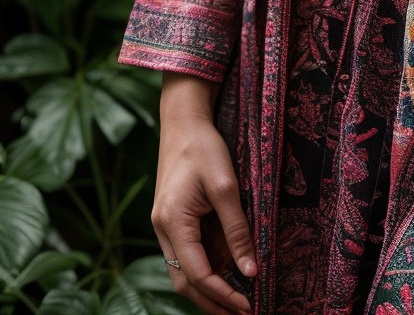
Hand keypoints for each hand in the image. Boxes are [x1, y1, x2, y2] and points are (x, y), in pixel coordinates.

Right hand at [153, 76, 255, 314]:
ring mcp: (164, 225)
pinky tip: (225, 270)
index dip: (223, 294)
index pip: (198, 274)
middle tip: (242, 311)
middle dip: (212, 302)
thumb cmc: (204, 146)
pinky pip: (185, 253)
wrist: (183, 119)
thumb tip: (251, 270)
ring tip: (236, 298)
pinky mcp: (171, 218)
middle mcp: (162, 229)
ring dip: (207, 288)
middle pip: (184, 282)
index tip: (248, 305)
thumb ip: (237, 230)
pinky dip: (204, 268)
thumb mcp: (226, 187)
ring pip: (182, 270)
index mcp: (173, 223)